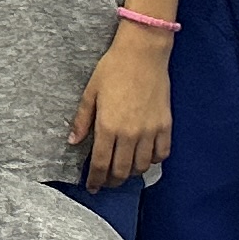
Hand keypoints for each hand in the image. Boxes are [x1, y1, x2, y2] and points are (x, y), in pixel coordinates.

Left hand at [70, 32, 171, 188]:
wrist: (143, 53)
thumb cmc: (113, 68)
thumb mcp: (90, 92)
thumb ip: (82, 120)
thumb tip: (73, 142)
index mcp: (108, 126)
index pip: (100, 164)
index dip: (95, 179)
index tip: (92, 187)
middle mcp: (130, 134)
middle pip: (121, 170)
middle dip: (111, 180)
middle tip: (106, 181)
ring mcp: (150, 131)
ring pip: (141, 166)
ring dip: (131, 173)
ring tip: (123, 170)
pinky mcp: (165, 125)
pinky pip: (161, 154)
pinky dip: (153, 161)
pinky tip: (145, 158)